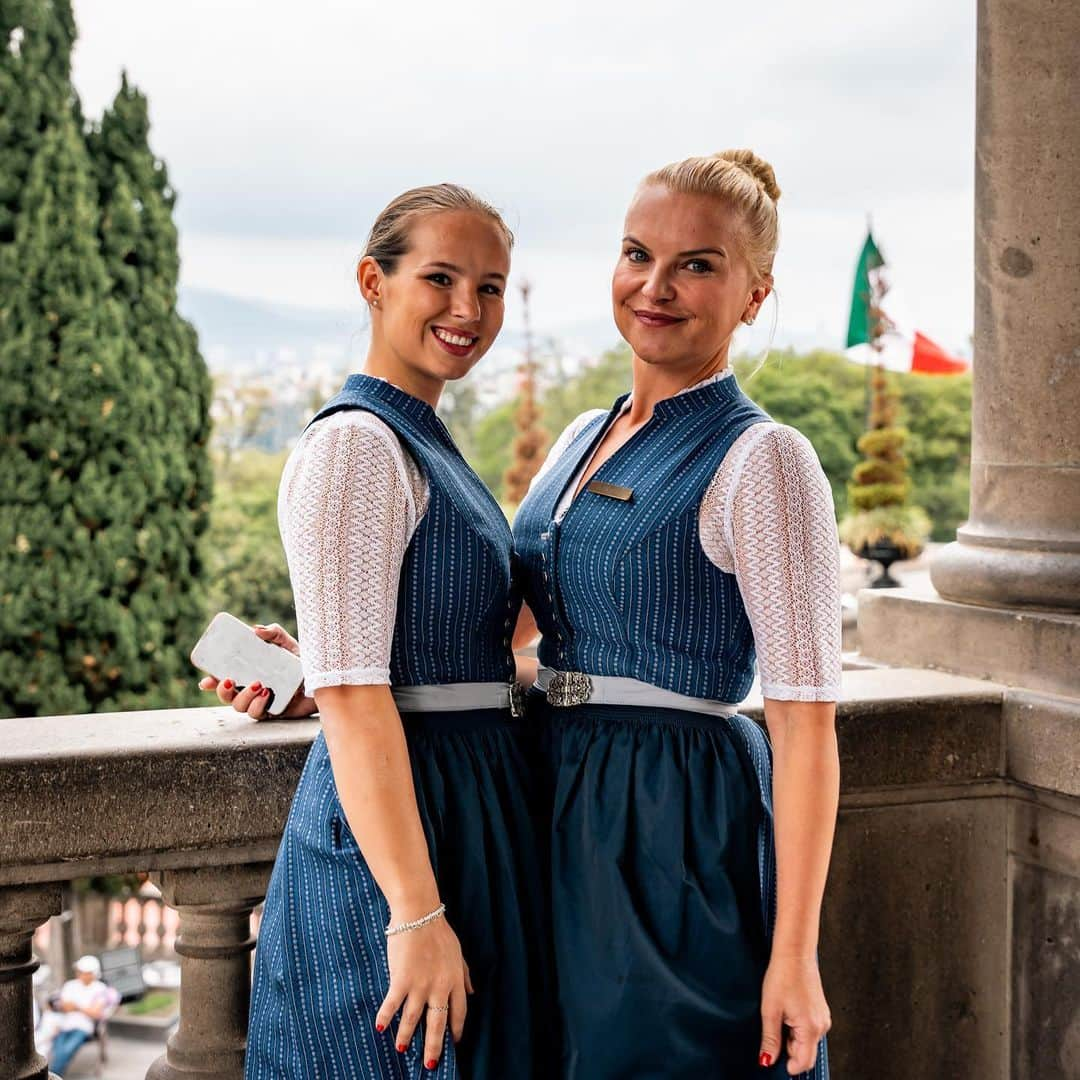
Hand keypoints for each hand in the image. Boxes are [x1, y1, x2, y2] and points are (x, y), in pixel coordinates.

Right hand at [198, 622, 316, 719]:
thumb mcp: (288, 644)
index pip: (224, 680)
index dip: (211, 682)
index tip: (205, 681)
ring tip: (259, 685)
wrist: (325, 679)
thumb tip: (256, 630)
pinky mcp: (273, 712)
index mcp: (249, 673)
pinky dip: (258, 705)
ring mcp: (261, 703)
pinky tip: (266, 695)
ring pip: (240, 707)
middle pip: (227, 696)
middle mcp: (251, 690)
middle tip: (228, 680)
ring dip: (244, 697)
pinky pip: (258, 714)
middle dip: (222, 691)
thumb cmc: (303, 662)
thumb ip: (274, 633)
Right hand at [374, 914, 471, 1070]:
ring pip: (413, 1019)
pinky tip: (379, 1028)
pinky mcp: (401, 979)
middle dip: (434, 1046)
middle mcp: (440, 986)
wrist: (419, 913)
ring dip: (407, 1036)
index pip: (459, 1011)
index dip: (456, 1029)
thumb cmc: (438, 931)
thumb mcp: (457, 952)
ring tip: (402, 1050)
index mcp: (455, 979)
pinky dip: (385, 1016)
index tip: (454, 1042)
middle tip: (430, 1064)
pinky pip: (392, 1004)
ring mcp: (420, 984)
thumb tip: (472, 992)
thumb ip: (465, 973)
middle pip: (438, 1023)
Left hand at [759, 954, 830, 1073]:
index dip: (788, 1065)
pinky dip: (797, 1027)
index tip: (774, 1059)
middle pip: (806, 1053)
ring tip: (781, 1014)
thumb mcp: (770, 1010)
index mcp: (810, 1028)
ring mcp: (823, 1017)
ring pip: (807, 1041)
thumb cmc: (783, 975)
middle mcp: (822, 1025)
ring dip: (792, 1036)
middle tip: (775, 1027)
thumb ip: (770, 1039)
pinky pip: (809, 1029)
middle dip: (789, 1048)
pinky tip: (788, 1010)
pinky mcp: (821, 1011)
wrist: (794, 953)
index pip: (803, 1062)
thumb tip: (767, 1060)